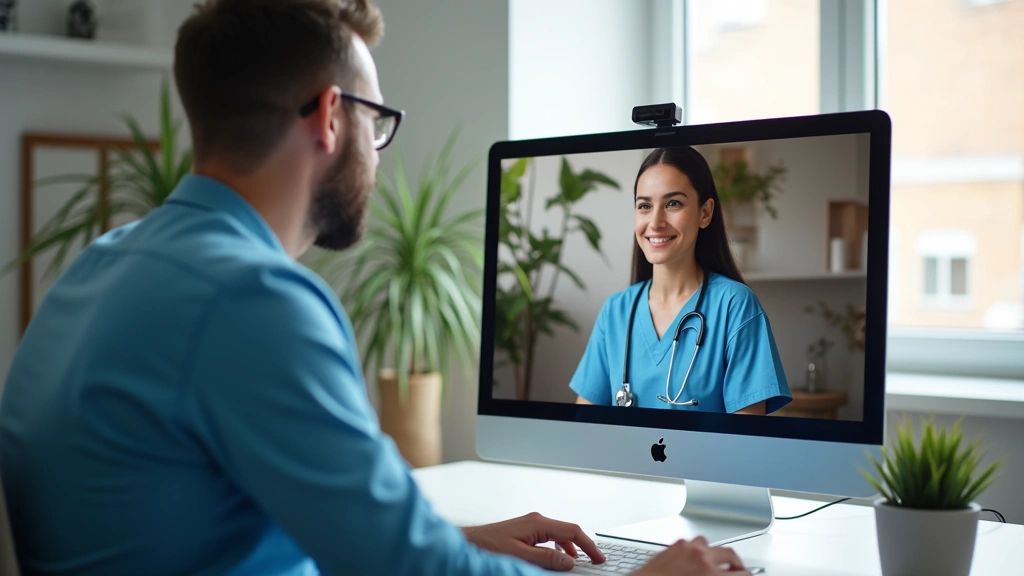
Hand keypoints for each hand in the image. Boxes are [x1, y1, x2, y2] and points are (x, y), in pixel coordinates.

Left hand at [461, 512, 605, 570]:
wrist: (469, 541)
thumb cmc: (488, 545)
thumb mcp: (520, 555)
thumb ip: (546, 559)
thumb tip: (569, 561)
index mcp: (538, 523)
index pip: (572, 531)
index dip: (589, 545)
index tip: (598, 558)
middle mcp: (536, 520)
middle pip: (568, 531)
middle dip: (583, 546)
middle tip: (594, 560)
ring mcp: (531, 524)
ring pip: (559, 534)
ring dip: (571, 548)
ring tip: (578, 562)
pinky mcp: (525, 530)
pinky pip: (549, 537)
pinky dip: (559, 547)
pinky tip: (558, 557)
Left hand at [632, 537, 750, 575]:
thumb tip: (727, 575)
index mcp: (710, 572)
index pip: (741, 573)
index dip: (747, 575)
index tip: (747, 575)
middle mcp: (700, 556)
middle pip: (729, 553)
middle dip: (736, 563)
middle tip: (738, 569)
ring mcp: (686, 547)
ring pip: (708, 544)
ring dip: (713, 553)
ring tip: (714, 562)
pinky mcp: (673, 545)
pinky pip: (690, 543)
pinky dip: (695, 550)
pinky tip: (693, 558)